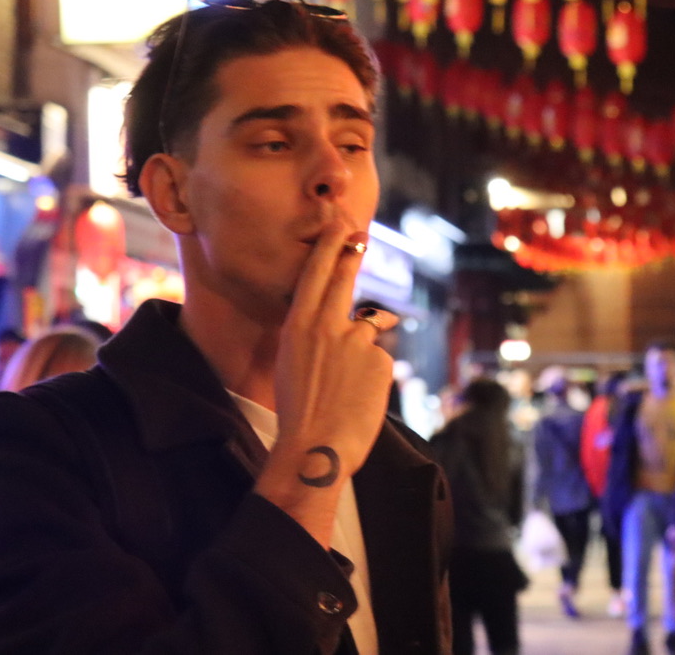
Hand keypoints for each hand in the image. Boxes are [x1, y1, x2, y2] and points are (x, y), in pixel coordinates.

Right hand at [257, 221, 396, 546]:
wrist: (315, 448)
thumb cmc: (299, 412)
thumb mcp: (294, 363)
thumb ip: (319, 337)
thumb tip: (357, 325)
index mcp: (298, 327)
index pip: (316, 276)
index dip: (330, 248)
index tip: (339, 226)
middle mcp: (327, 326)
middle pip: (344, 279)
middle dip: (351, 252)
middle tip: (359, 232)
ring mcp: (356, 341)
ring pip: (366, 336)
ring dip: (359, 358)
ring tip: (343, 391)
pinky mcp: (380, 360)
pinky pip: (379, 362)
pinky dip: (372, 379)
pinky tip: (359, 400)